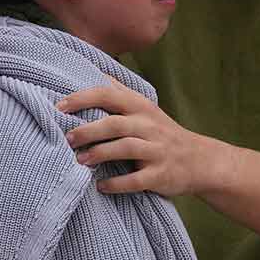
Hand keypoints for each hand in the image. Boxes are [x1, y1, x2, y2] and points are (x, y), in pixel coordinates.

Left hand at [59, 79, 226, 196]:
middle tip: (67, 138)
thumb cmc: (162, 133)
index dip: (82, 99)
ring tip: (79, 160)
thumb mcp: (145, 108)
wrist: (200, 160)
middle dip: (87, 130)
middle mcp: (149, 126)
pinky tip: (100, 186)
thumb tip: (93, 72)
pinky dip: (116, 184)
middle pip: (114, 124)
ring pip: (125, 148)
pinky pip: (136, 180)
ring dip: (99, 154)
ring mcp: (156, 151)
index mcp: (141, 107)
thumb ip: (120, 92)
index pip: (108, 94)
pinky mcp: (160, 175)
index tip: (59, 106)